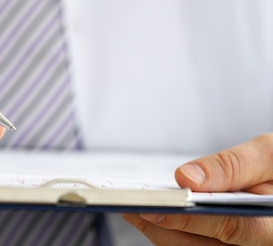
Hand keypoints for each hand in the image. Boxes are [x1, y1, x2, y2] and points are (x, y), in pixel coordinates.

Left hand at [123, 134, 272, 245]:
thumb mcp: (270, 155)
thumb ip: (233, 166)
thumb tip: (186, 177)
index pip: (231, 228)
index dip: (188, 219)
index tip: (152, 208)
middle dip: (162, 227)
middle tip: (127, 204)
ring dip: (162, 231)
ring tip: (133, 207)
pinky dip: (173, 231)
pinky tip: (153, 213)